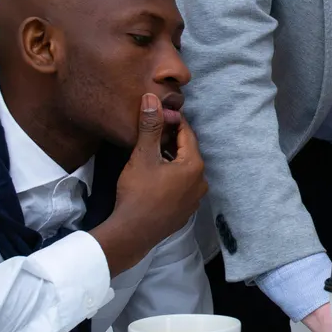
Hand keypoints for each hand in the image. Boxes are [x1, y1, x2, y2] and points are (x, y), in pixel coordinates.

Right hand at [90, 94, 207, 276]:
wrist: (131, 233)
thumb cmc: (138, 193)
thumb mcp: (143, 156)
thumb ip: (150, 126)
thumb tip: (152, 98)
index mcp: (194, 166)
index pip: (188, 134)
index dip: (174, 121)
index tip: (160, 113)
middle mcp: (201, 182)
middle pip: (187, 152)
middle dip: (172, 141)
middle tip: (153, 132)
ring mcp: (194, 200)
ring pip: (184, 170)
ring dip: (171, 160)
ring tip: (152, 153)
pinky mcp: (185, 212)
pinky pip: (181, 187)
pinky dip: (171, 178)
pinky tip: (154, 178)